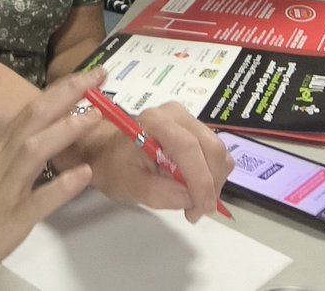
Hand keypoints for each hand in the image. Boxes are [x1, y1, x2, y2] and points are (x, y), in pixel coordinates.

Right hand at [0, 68, 103, 288]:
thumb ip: (16, 157)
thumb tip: (47, 142)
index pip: (32, 111)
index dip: (61, 90)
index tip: (88, 75)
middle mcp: (2, 162)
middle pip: (34, 118)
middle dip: (67, 94)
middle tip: (97, 77)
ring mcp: (6, 190)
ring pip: (35, 151)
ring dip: (65, 130)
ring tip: (95, 116)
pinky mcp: (10, 219)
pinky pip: (38, 200)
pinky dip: (62, 186)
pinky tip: (83, 175)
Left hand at [82, 100, 232, 223]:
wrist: (106, 151)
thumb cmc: (114, 167)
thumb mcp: (131, 187)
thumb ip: (162, 194)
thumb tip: (193, 199)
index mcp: (156, 122)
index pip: (189, 148)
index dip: (202, 181)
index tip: (202, 209)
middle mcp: (176, 114)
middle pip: (211, 148)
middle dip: (210, 184)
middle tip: (196, 211)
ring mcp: (188, 119)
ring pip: (217, 151)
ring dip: (213, 181)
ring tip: (193, 201)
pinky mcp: (194, 128)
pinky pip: (214, 152)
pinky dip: (211, 174)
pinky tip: (193, 186)